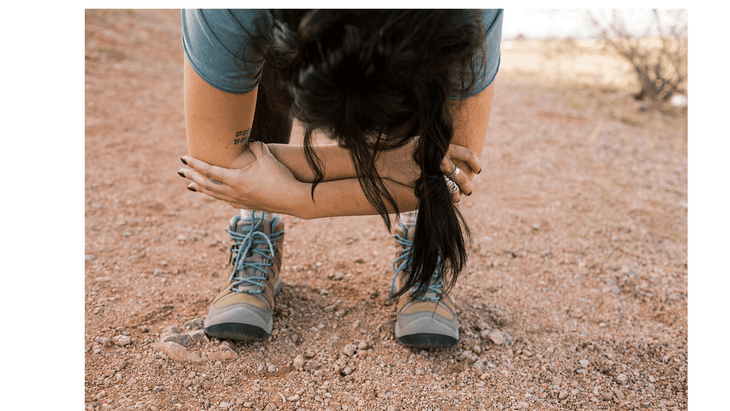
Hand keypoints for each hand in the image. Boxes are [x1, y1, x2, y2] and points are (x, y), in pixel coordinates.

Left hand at [178, 142, 307, 214]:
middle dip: (193, 177)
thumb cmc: (281, 177)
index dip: (195, 164)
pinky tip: (214, 193)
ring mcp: (239, 201)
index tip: (183, 159)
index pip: (209, 171)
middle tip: (181, 171)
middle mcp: (234, 192)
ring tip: (191, 185)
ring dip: (201, 188)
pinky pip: (224, 200)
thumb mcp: (267, 157)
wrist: (293, 199)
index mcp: (236, 180)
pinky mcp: (246, 205)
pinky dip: (215, 195)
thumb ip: (255, 147)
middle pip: (207, 184)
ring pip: (214, 195)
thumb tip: (249, 141)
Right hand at [375, 139, 481, 202]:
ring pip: (451, 187)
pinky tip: (445, 201)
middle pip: (460, 174)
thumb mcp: (421, 142)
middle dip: (466, 185)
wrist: (382, 157)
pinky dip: (443, 198)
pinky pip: (437, 193)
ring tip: (458, 198)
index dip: (475, 162)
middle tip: (469, 190)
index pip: (466, 153)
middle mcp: (437, 158)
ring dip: (457, 194)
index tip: (478, 170)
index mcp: (440, 146)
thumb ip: (434, 147)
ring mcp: (430, 172)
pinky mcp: (421, 184)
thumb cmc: (400, 148)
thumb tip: (446, 151)